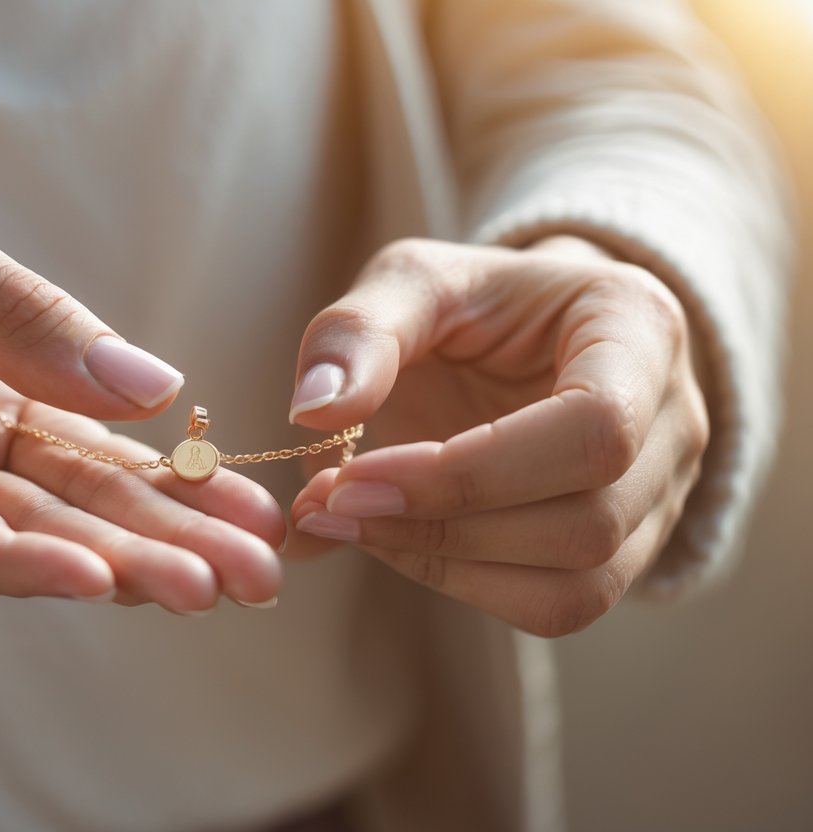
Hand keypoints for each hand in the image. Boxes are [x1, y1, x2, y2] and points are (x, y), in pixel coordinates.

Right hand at [0, 115, 282, 610]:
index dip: (3, 560)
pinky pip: (52, 463)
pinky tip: (214, 501)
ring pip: (42, 510)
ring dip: (151, 533)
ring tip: (255, 557)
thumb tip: (145, 390)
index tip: (99, 578)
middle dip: (123, 562)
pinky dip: (135, 479)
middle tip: (237, 584)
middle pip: (1, 534)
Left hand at [287, 237, 708, 635]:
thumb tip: (313, 413)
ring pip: (576, 585)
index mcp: (639, 329)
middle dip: (441, 526)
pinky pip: (554, 606)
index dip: (470, 472)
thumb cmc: (477, 302)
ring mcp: (659, 498)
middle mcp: (673, 422)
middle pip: (586, 523)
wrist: (526, 335)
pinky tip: (392, 542)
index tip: (354, 477)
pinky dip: (460, 587)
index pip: (595, 429)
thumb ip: (360, 331)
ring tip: (349, 523)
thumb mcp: (412, 280)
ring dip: (443, 568)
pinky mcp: (622, 551)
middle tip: (328, 504)